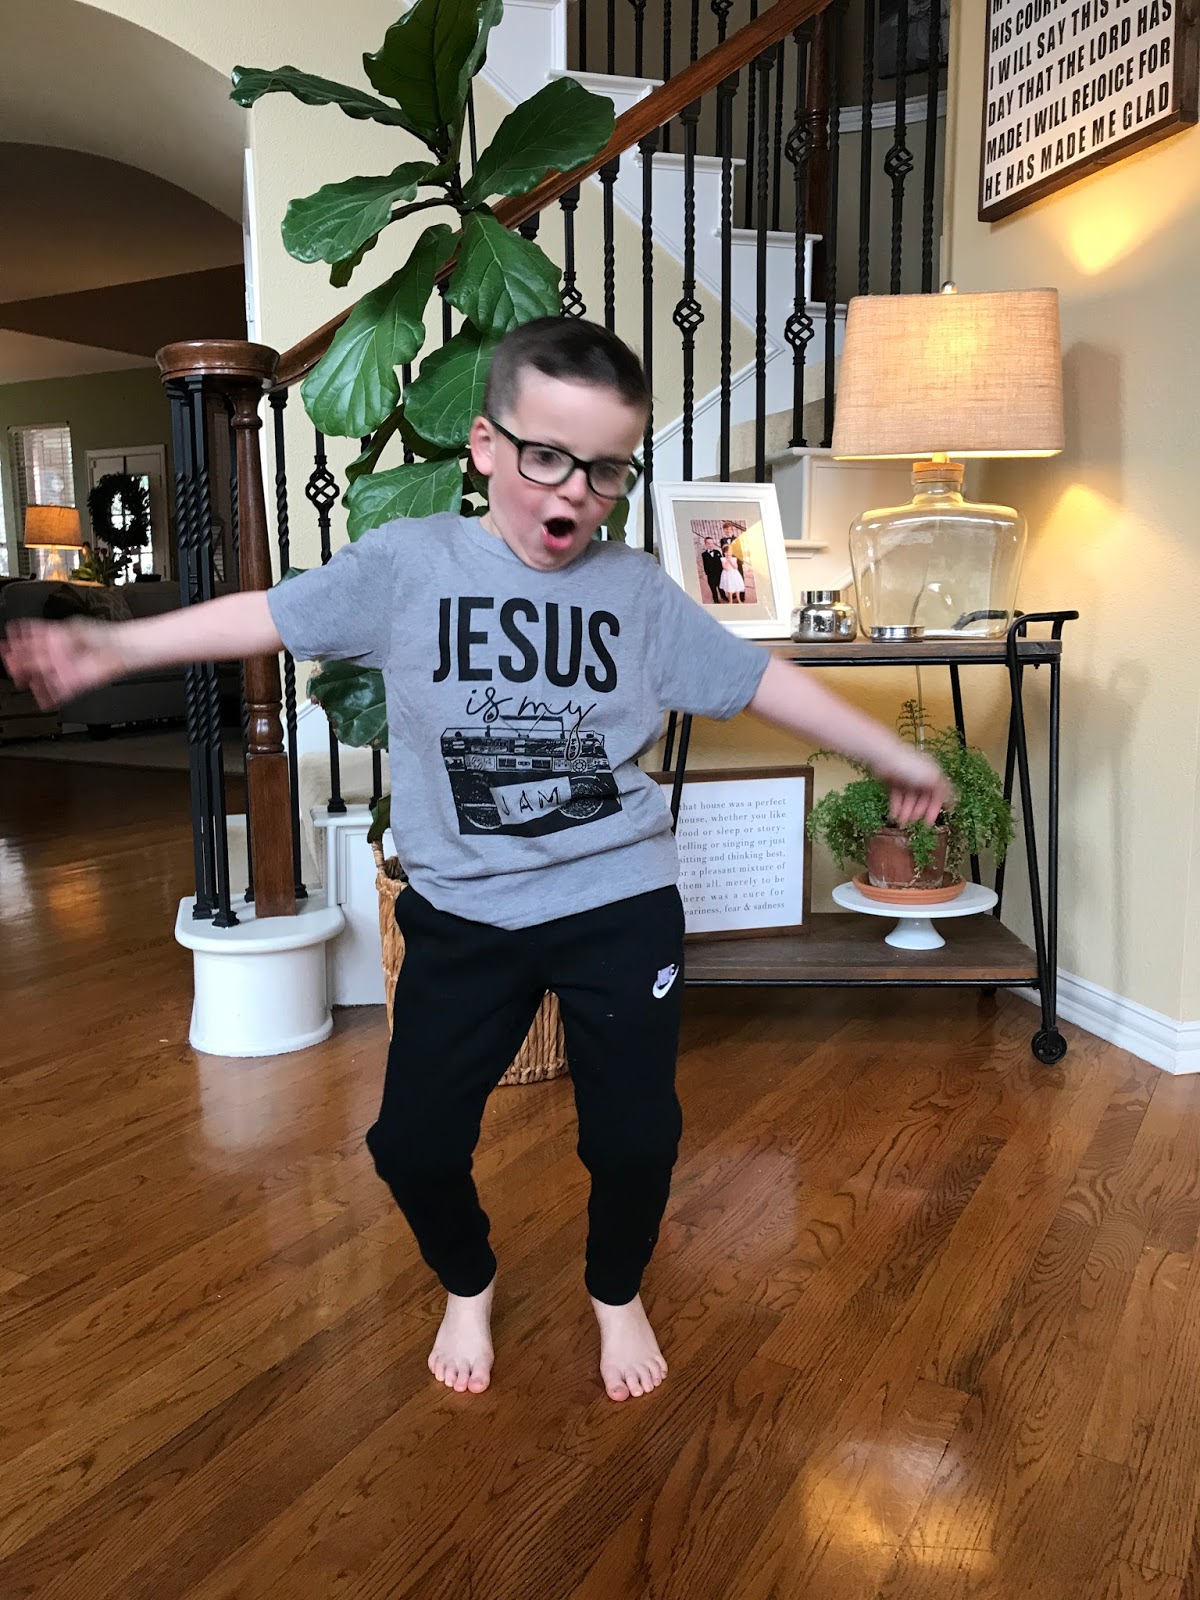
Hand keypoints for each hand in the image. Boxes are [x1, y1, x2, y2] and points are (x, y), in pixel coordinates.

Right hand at [0, 617, 129, 709]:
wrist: (119, 650)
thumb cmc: (100, 636)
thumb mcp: (72, 628)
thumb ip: (52, 633)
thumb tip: (36, 637)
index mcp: (56, 636)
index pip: (30, 638)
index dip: (17, 640)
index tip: (7, 643)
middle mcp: (58, 653)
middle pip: (32, 659)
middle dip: (18, 660)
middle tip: (8, 661)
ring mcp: (64, 669)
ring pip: (42, 677)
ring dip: (30, 679)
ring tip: (20, 680)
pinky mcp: (73, 683)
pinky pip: (58, 693)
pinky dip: (49, 697)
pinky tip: (41, 699)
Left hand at [874, 742, 953, 827]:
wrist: (884, 758)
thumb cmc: (910, 767)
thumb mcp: (932, 778)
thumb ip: (943, 791)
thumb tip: (954, 802)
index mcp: (932, 775)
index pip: (937, 796)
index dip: (933, 809)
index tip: (928, 823)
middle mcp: (920, 778)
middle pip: (921, 800)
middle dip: (916, 812)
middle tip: (911, 821)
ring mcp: (906, 780)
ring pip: (908, 800)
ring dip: (905, 812)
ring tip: (900, 821)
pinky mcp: (893, 782)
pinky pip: (896, 798)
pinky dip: (896, 807)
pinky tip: (893, 816)